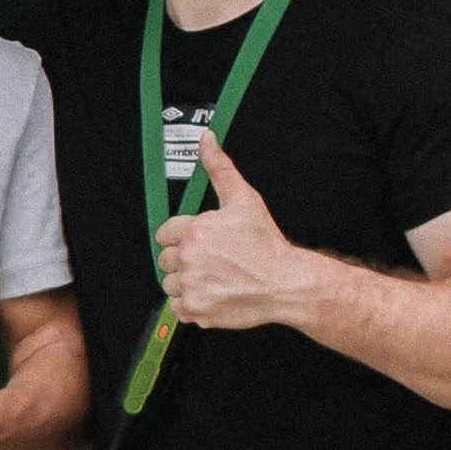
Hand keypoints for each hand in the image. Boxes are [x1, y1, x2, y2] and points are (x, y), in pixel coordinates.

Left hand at [155, 133, 318, 329]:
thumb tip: (206, 139)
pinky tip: (213, 293)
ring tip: (214, 277)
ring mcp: (191, 286)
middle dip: (183, 259)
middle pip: (165, 259)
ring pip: (170, 284)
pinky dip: (192, 304)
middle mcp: (188, 258)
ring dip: (186, 282)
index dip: (182, 236)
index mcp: (194, 231)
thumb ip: (219, 169)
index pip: (164, 233)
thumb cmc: (266, 243)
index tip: (202, 242)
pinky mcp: (196, 310)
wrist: (286, 283)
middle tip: (212, 260)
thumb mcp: (244, 199)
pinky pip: (178, 308)